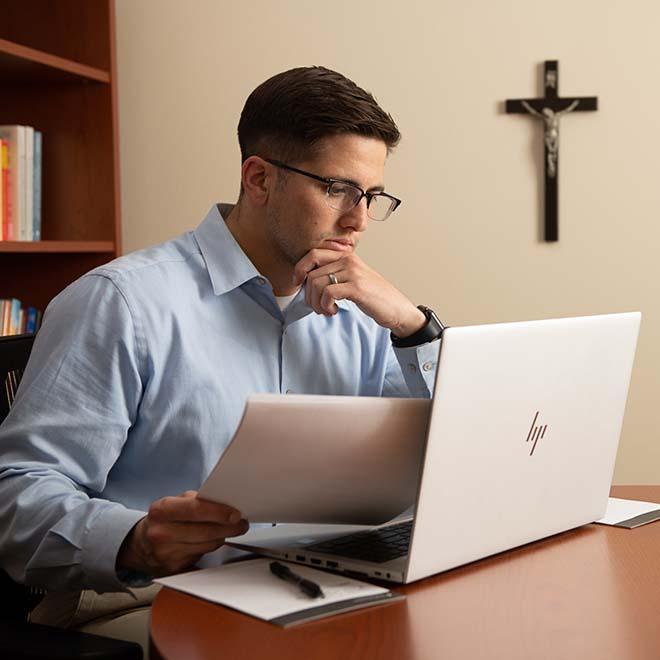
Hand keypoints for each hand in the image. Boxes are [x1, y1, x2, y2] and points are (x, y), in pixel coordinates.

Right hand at [116, 491, 248, 576]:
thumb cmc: (164, 518)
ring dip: (222, 537)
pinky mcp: (173, 569)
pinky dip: (211, 549)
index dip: (219, 512)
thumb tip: (225, 502)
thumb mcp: (174, 502)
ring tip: (227, 530)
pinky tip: (213, 541)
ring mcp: (166, 554)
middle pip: (205, 531)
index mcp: (161, 510)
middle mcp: (161, 533)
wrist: (140, 544)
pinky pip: (202, 557)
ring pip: (208, 545)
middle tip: (241, 523)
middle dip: (229, 527)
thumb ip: (197, 500)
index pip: (196, 509)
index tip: (236, 514)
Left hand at [293, 248, 425, 337]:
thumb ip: (334, 274)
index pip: (313, 254)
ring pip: (317, 284)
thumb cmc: (373, 296)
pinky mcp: (357, 288)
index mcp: (346, 256)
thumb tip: (306, 280)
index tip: (297, 284)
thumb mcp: (352, 279)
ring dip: (317, 304)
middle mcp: (348, 260)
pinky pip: (327, 294)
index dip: (299, 269)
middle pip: (311, 274)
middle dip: (308, 295)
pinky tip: (334, 311)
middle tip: (317, 307)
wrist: (396, 308)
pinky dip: (326, 306)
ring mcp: (353, 273)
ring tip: (327, 311)